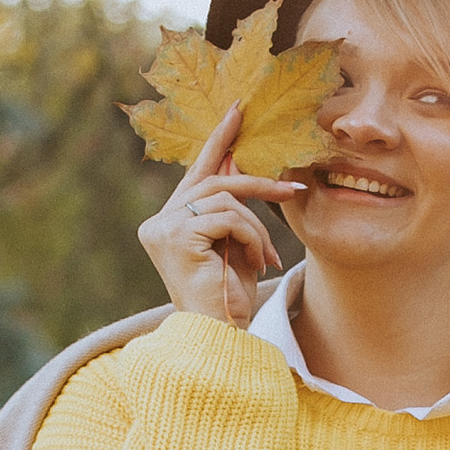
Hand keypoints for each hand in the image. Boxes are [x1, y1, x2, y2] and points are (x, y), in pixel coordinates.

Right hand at [138, 105, 306, 325]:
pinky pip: (227, 218)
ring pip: (224, 199)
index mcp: (167, 222)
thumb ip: (231, 205)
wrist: (219, 337)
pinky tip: (255, 263)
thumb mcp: (234, 243)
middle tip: (292, 193)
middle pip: (215, 182)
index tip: (238, 111)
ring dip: (256, 227)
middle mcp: (158, 223)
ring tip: (264, 257)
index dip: (218, 141)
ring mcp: (162, 229)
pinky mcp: (176, 237)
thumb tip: (238, 159)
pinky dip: (250, 237)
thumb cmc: (227, 298)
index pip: (196, 174)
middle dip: (258, 186)